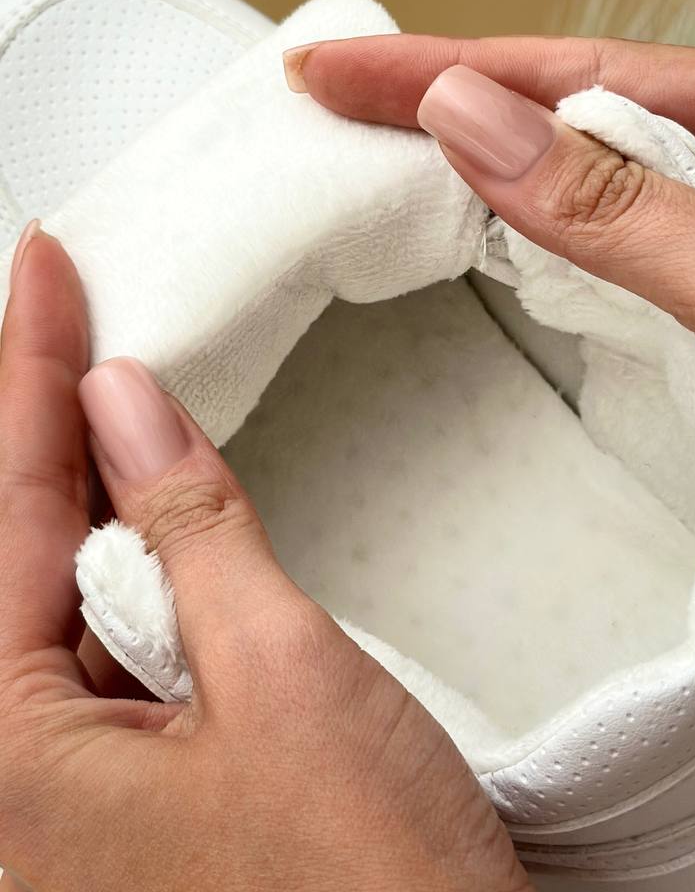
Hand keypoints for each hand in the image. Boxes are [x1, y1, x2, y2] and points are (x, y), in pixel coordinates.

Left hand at [0, 229, 529, 890]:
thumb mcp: (282, 677)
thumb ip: (187, 529)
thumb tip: (124, 406)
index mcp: (6, 761)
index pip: (1, 509)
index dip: (27, 371)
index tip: (44, 269)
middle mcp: (8, 789)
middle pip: (8, 549)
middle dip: (39, 422)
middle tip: (60, 304)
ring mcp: (51, 806)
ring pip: (45, 597)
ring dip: (82, 491)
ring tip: (99, 383)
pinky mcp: (106, 809)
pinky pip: (85, 652)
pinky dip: (115, 564)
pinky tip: (139, 506)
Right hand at [286, 32, 694, 391]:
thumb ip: (615, 203)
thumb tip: (474, 118)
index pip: (574, 73)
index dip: (444, 66)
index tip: (335, 68)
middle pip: (562, 115)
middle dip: (443, 103)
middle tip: (330, 99)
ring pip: (570, 183)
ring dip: (473, 168)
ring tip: (375, 147)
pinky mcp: (687, 313)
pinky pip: (595, 251)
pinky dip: (525, 238)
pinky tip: (475, 223)